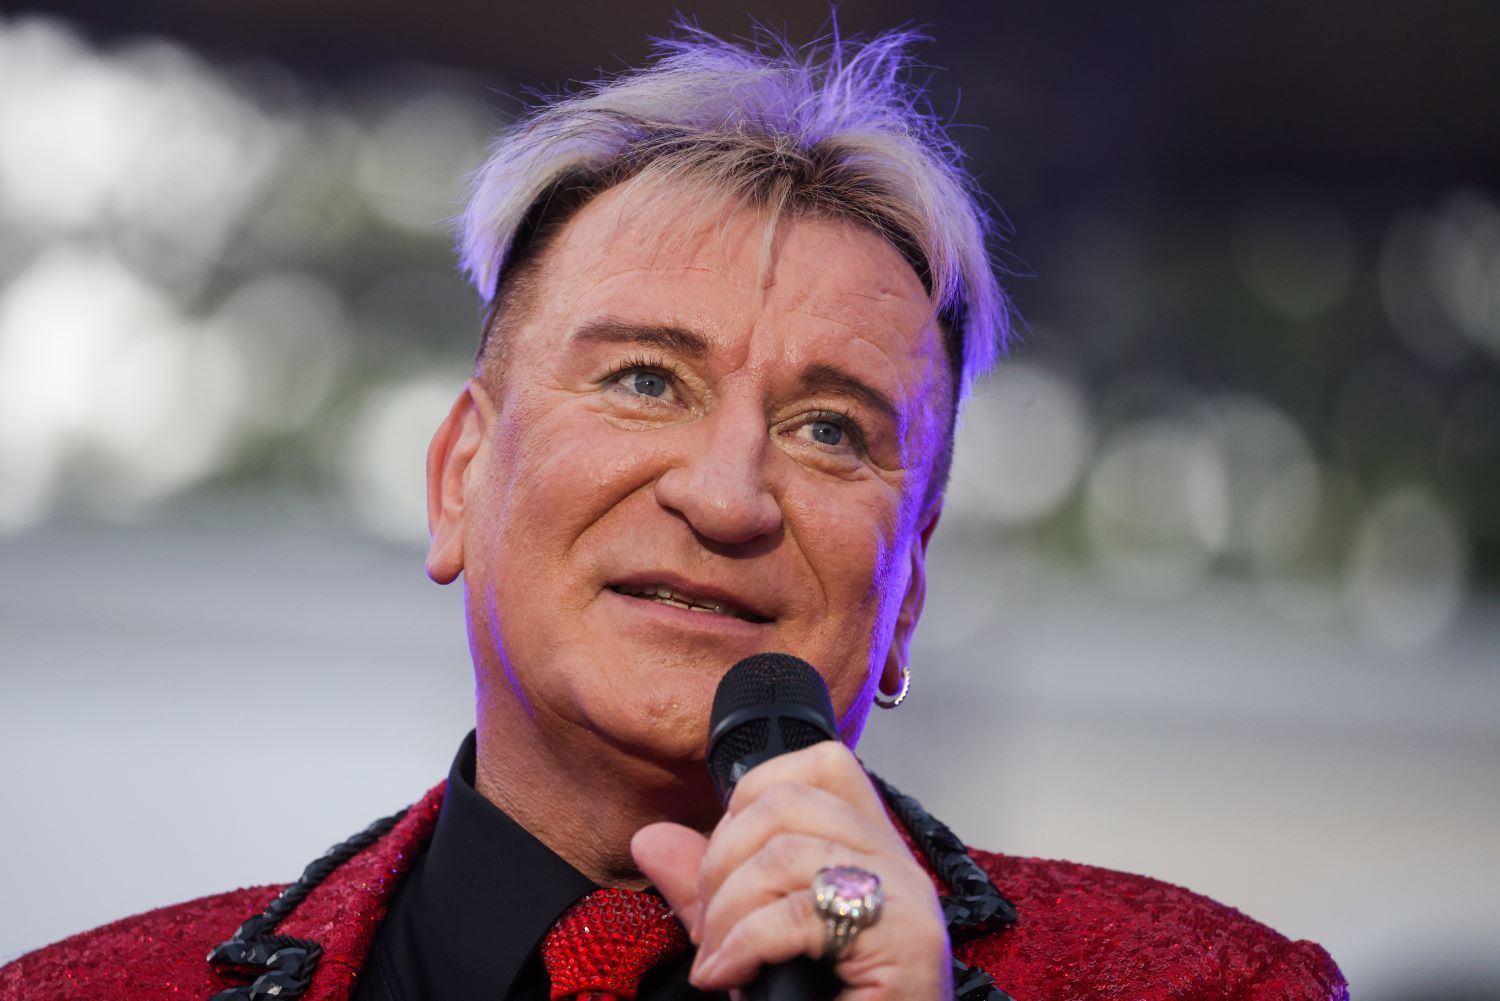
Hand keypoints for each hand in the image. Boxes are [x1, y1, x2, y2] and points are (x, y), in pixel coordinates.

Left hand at [631, 742, 952, 998]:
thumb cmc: (826, 1000)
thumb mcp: (754, 937)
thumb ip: (709, 889)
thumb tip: (651, 840)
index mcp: (868, 849)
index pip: (820, 764)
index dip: (754, 794)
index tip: (725, 861)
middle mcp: (895, 860)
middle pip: (789, 800)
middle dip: (723, 858)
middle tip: (710, 925)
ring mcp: (904, 895)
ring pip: (787, 852)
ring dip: (728, 911)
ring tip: (719, 960)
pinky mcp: (904, 938)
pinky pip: (797, 914)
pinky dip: (744, 946)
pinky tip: (730, 977)